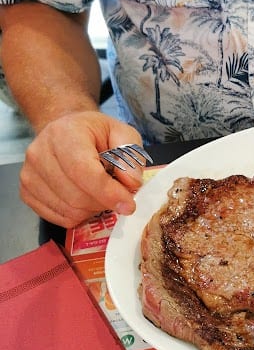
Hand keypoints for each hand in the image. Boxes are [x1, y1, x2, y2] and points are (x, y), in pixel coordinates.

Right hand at [19, 111, 147, 227]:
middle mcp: (40, 153)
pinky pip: (59, 218)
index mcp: (64, 133)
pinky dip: (79, 215)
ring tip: (100, 193)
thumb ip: (130, 155)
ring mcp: (29, 174)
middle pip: (76, 196)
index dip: (107, 192)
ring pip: (69, 210)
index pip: (83, 171)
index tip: (128, 205)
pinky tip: (85, 198)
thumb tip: (131, 183)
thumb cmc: (95, 134)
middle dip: (104, 202)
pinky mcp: (26, 192)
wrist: (65, 131)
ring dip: (93, 209)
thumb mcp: (121, 133)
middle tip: (117, 194)